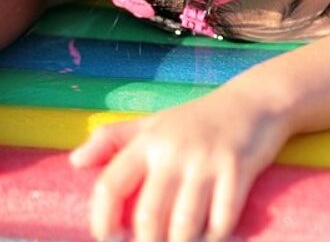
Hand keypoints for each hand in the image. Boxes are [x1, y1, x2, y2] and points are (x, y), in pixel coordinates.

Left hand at [70, 89, 289, 241]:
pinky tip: (211, 237)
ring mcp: (206, 161)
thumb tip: (75, 162)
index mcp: (148, 142)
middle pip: (148, 216)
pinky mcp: (237, 169)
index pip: (111, 185)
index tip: (109, 239)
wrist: (254, 101)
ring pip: (183, 225)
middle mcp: (173, 151)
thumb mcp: (153, 122)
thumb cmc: (199, 118)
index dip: (102, 220)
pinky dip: (215, 237)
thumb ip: (113, 139)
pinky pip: (222, 219)